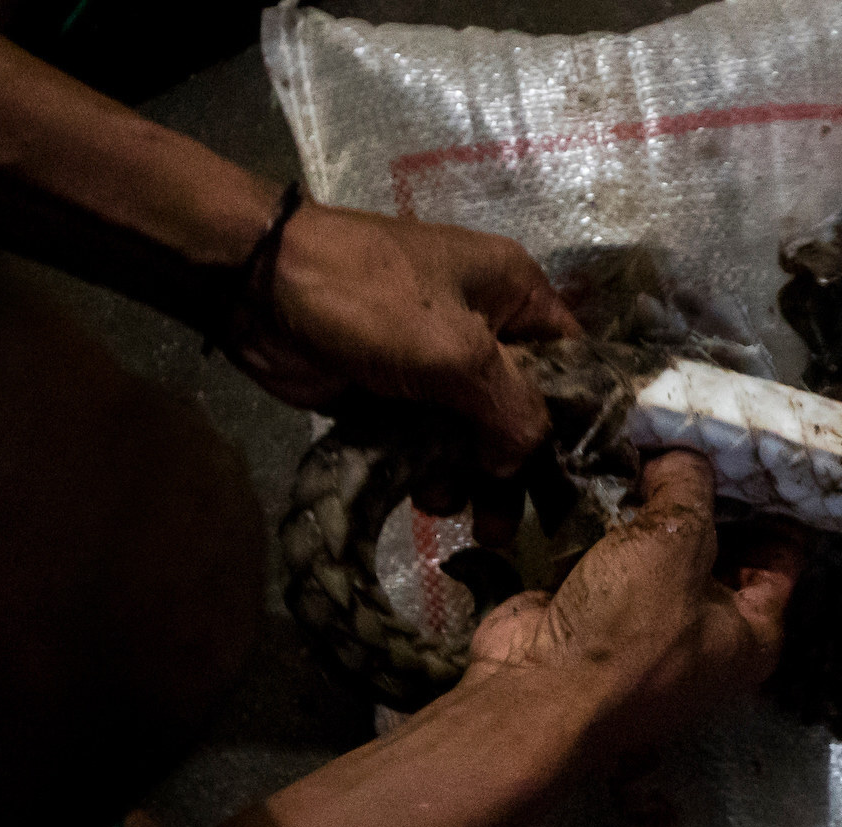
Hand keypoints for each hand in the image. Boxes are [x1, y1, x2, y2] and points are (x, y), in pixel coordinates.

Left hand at [231, 201, 583, 495]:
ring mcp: (438, 366)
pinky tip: (424, 499)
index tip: (580, 479)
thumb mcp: (460, 353)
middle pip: (525, 412)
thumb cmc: (373, 300)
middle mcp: (486, 330)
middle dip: (519, 469)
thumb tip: (524, 460)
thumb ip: (513, 411)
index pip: (575, 363)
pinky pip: (432, 446)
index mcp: (516, 295)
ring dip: (472, 480)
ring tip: (463, 518)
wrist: (260, 287)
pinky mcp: (397, 396)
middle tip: (513, 524)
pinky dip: (432, 474)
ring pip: (477, 437)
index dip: (581, 421)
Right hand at [462, 453, 803, 755]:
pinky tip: (601, 471)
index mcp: (754, 634)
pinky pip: (611, 554)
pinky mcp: (596, 613)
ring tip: (644, 440)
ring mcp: (649, 626)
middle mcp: (710, 635)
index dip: (774, 496)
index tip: (754, 442)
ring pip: (659, 546)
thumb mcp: (676, 541)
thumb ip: (688, 485)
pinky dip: (605, 520)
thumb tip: (678, 457)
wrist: (535, 696)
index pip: (783, 553)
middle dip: (703, 492)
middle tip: (690, 430)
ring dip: (648, 502)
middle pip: (719, 544)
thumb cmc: (627, 630)